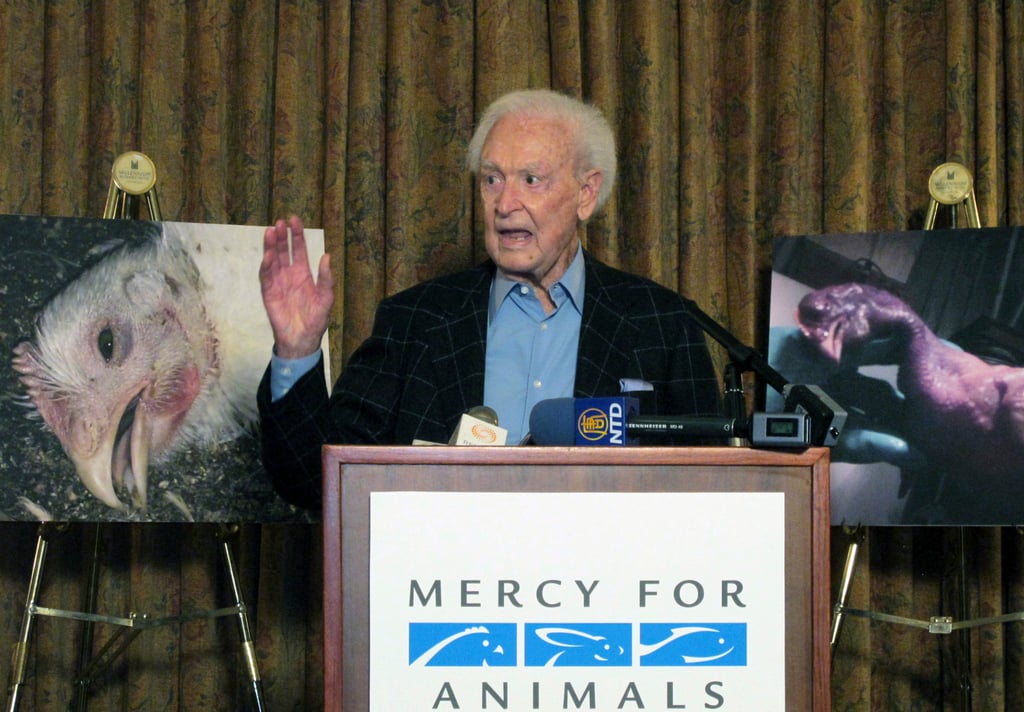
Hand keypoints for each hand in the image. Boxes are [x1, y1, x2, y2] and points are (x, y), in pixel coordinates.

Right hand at [259, 215, 334, 358]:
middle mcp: (288, 275)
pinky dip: (266, 266)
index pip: (298, 250)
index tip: (294, 219)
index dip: (297, 235)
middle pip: (283, 251)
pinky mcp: (269, 293)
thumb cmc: (316, 320)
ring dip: (271, 246)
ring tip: (271, 231)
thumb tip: (326, 256)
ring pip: (272, 260)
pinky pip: (266, 277)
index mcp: (303, 274)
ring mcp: (277, 283)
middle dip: (281, 237)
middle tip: (280, 222)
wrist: (302, 340)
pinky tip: (268, 255)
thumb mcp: (326, 298)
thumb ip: (326, 279)